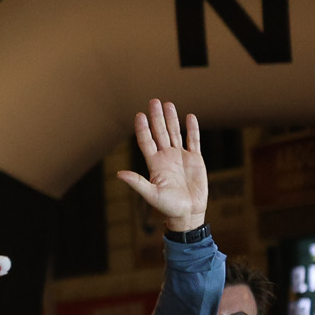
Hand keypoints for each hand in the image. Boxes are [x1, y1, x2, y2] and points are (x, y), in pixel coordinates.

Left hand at [116, 99, 206, 231]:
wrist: (188, 213)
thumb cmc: (168, 207)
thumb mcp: (151, 194)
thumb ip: (137, 183)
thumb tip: (119, 174)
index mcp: (154, 163)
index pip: (146, 141)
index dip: (143, 128)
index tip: (139, 115)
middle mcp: (166, 157)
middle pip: (160, 132)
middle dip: (156, 117)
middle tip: (153, 101)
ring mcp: (180, 157)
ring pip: (175, 133)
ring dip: (172, 119)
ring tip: (168, 104)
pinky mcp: (195, 160)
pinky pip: (193, 141)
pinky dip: (192, 129)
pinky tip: (189, 117)